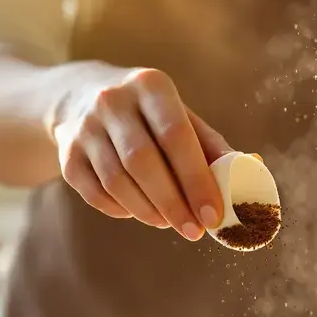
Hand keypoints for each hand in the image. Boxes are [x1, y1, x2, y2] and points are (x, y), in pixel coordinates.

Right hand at [51, 65, 230, 239]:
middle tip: (193, 231)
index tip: (213, 214)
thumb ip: (210, 146)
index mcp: (150, 86)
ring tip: (169, 222)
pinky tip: (139, 212)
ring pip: (116, 181)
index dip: (196, 179)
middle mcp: (112, 101)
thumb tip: (250, 175)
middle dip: (172, 203)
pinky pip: (94, 193)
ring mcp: (84, 127)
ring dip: (147, 210)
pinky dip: (121, 210)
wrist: (78, 96)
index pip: (175, 136)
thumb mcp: (178, 115)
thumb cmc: (148, 114)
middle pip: (142, 162)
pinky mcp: (66, 153)